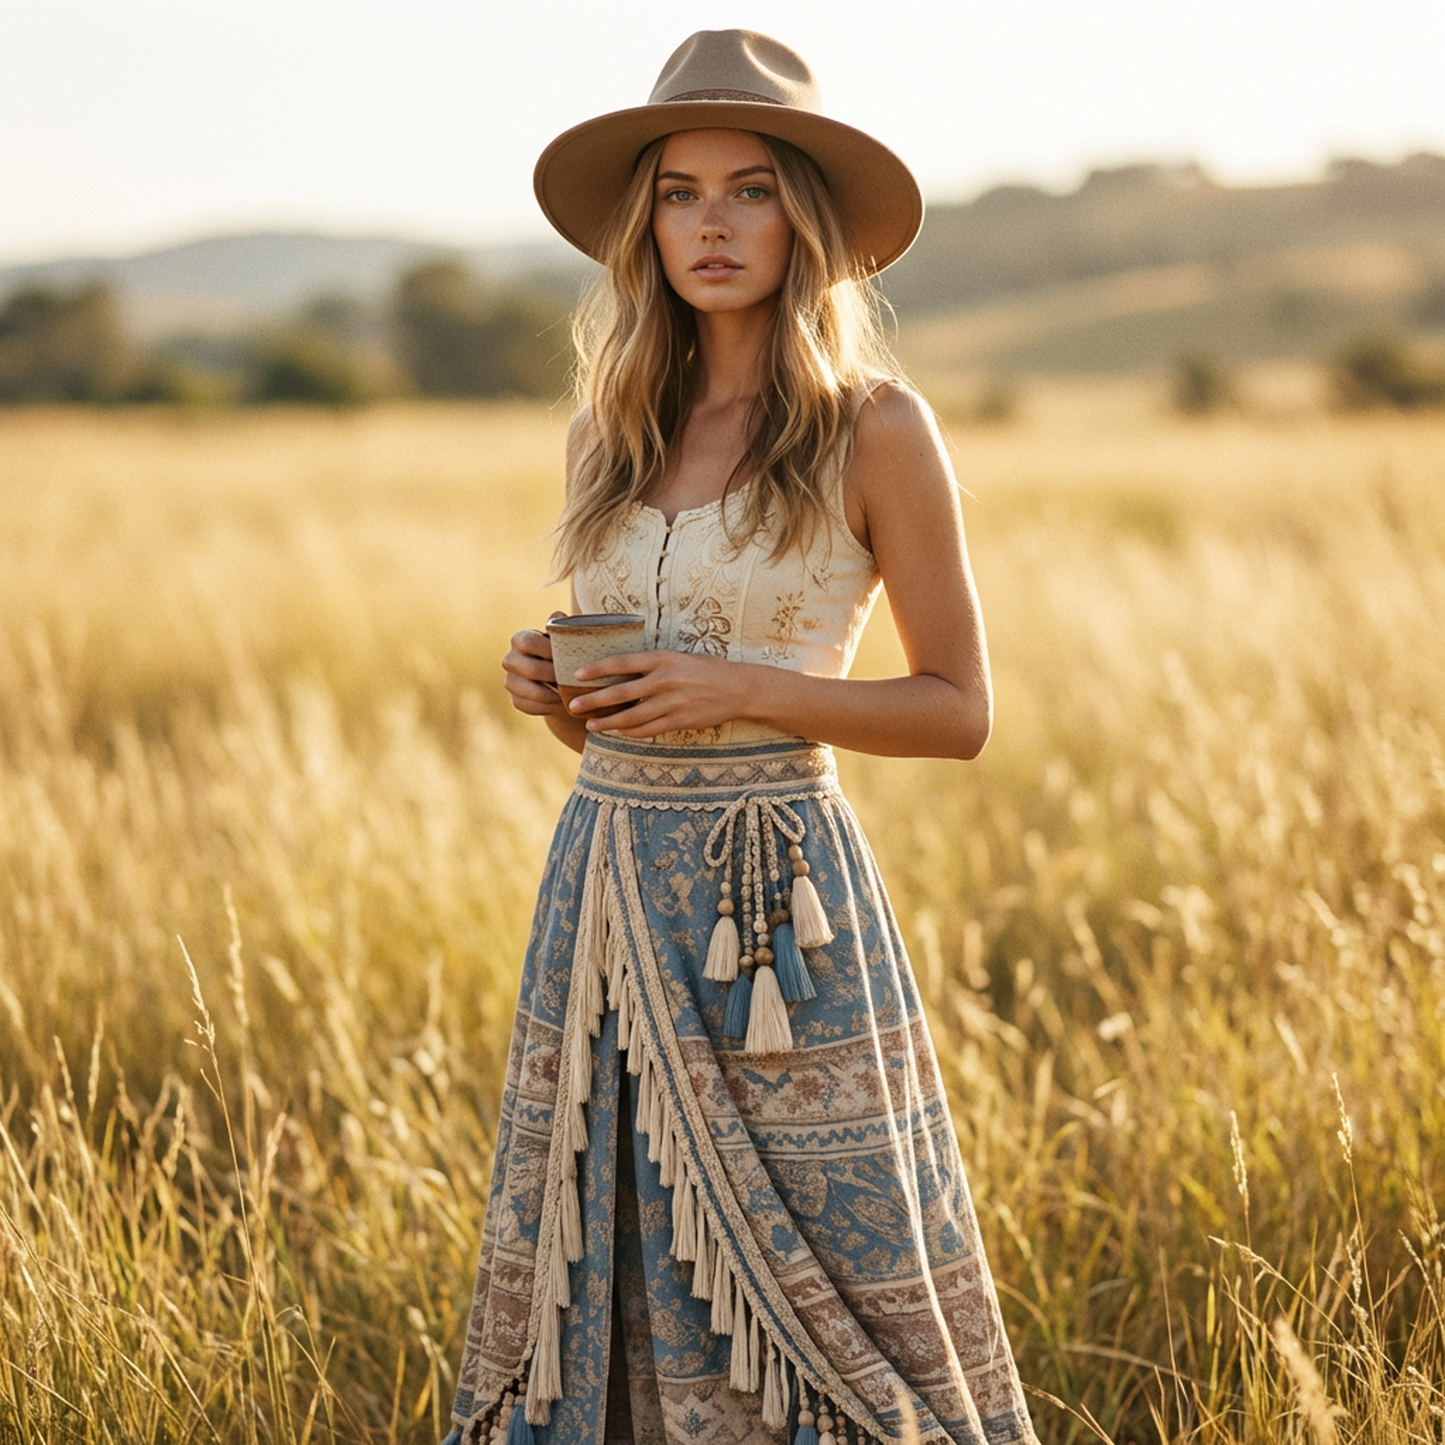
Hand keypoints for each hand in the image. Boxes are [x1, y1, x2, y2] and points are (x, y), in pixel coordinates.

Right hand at [501, 613, 570, 717]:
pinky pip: (528, 705)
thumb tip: (558, 616)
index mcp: (520, 639)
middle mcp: (510, 659)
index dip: (547, 650)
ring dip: (551, 694)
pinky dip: (546, 707)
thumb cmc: (564, 654)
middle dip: (552, 675)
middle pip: (529, 669)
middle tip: (571, 678)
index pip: (528, 642)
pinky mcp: (515, 699)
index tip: (566, 656)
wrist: (560, 682)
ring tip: (568, 693)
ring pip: (528, 690)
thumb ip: (561, 628)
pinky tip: (560, 704)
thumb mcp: (564, 640)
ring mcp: (510, 680)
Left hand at [569, 649, 753, 736]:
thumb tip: (620, 670)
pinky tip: (618, 732)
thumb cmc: (705, 669)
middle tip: (574, 706)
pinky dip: (630, 732)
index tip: (578, 673)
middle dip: (594, 700)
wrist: (738, 688)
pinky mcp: (679, 721)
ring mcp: (672, 703)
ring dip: (608, 722)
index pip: (622, 662)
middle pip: (621, 692)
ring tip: (591, 725)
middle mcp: (665, 680)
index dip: (598, 668)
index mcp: (663, 659)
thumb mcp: (677, 657)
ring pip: (631, 717)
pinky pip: (648, 730)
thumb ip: (651, 664)